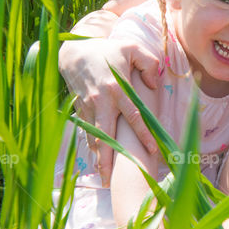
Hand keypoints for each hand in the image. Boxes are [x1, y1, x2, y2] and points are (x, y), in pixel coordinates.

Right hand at [58, 37, 160, 184]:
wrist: (74, 52)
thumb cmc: (107, 50)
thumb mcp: (132, 48)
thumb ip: (148, 63)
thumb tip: (155, 83)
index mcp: (117, 89)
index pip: (134, 116)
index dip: (144, 134)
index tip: (152, 150)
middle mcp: (102, 102)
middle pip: (106, 136)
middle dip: (110, 159)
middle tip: (114, 180)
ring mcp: (89, 108)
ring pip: (94, 138)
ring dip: (99, 159)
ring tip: (105, 178)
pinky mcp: (80, 110)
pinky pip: (87, 132)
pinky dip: (92, 148)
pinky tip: (97, 161)